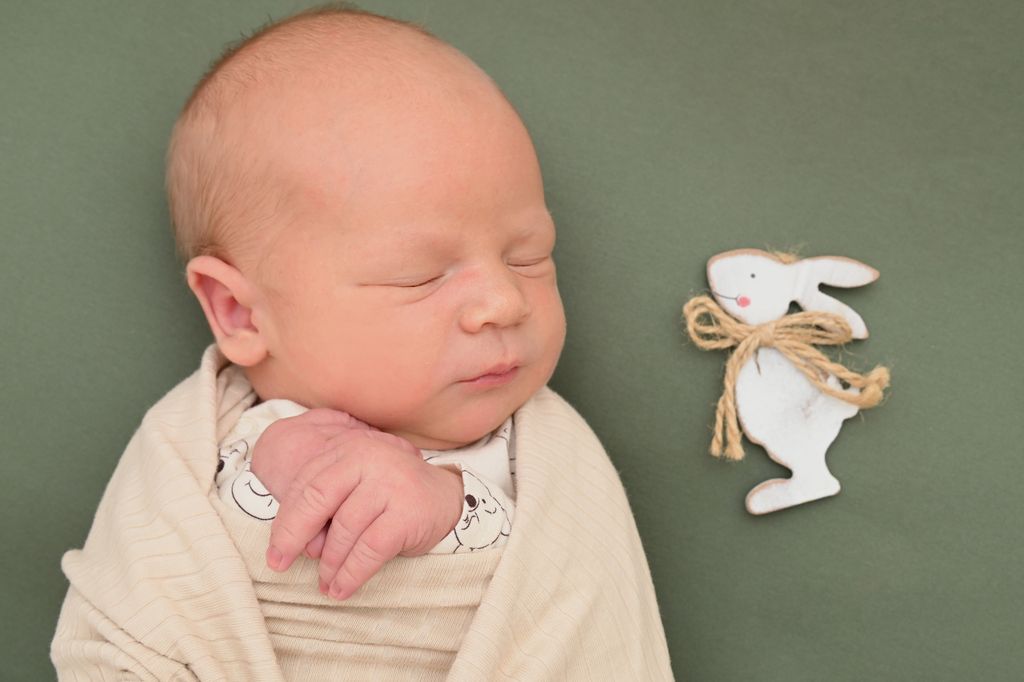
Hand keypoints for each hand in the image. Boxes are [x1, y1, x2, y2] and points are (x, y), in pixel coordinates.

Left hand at [261, 418, 464, 599]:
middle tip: (279, 565)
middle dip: (293, 536)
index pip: (306, 484)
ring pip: (344, 530)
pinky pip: (369, 549)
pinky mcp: (406, 513)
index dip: (285, 520)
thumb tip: (292, 543)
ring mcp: (390, 484)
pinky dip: (351, 574)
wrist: (446, 498)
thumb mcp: (356, 485)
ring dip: (329, 564)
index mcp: (349, 449)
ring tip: (325, 583)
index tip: (275, 550)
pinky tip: (341, 589)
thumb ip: (325, 500)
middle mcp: (368, 459)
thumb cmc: (389, 495)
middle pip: (317, 499)